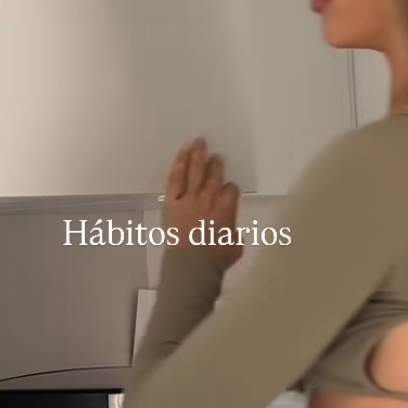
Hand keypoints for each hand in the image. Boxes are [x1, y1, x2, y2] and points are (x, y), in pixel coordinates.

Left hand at [162, 138, 242, 267]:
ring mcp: (190, 199)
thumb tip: (228, 230)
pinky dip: (178, 165)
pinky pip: (175, 179)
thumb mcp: (234, 246)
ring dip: (197, 155)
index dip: (230, 188)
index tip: (228, 188)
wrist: (191, 265)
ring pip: (194, 171)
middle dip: (215, 164)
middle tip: (216, 155)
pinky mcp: (173, 202)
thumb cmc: (215, 260)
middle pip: (213, 176)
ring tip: (198, 142)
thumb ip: (232, 232)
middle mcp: (209, 199)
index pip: (231, 190)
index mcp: (227, 209)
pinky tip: (181, 154)